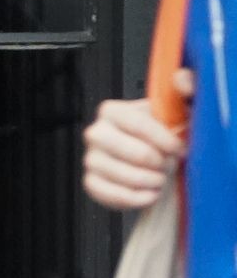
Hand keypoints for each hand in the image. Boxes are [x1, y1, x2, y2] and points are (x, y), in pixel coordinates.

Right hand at [82, 94, 185, 210]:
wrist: (154, 162)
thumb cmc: (164, 136)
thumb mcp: (179, 109)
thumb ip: (187, 89)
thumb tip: (181, 79)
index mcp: (112, 111)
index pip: (138, 125)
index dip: (164, 140)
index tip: (178, 148)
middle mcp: (96, 133)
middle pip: (132, 153)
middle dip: (158, 162)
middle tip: (167, 163)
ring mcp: (90, 159)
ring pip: (124, 176)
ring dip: (150, 181)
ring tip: (160, 178)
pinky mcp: (91, 182)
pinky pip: (111, 194)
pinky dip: (135, 198)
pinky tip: (149, 193)